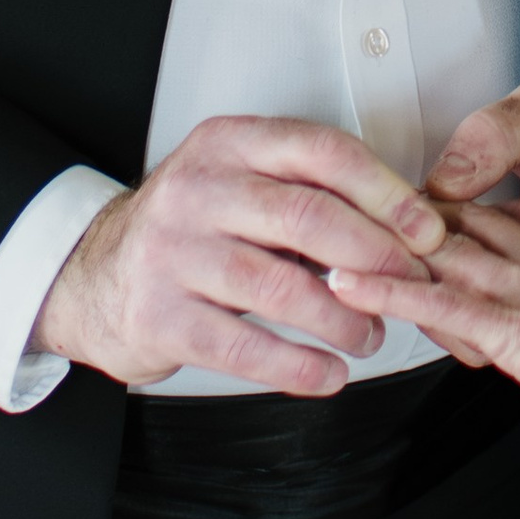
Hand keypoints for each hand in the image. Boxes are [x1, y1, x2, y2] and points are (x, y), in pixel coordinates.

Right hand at [36, 114, 446, 395]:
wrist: (94, 277)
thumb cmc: (190, 230)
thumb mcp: (239, 184)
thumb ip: (306, 192)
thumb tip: (404, 224)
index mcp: (229, 143)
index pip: (320, 152)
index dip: (384, 192)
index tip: (425, 228)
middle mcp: (197, 189)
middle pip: (307, 217)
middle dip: (376, 256)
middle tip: (412, 284)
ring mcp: (173, 253)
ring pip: (280, 287)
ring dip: (342, 318)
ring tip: (371, 335)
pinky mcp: (160, 315)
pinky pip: (244, 346)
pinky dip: (298, 366)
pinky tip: (330, 375)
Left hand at [329, 197, 519, 474]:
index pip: (496, 224)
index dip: (457, 220)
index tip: (424, 216)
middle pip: (456, 228)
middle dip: (407, 224)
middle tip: (356, 212)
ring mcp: (513, 286)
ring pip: (434, 258)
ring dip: (383, 250)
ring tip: (331, 241)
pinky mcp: (500, 320)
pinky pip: (431, 301)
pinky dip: (386, 291)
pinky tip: (346, 284)